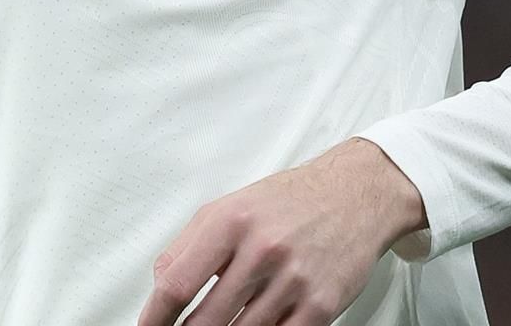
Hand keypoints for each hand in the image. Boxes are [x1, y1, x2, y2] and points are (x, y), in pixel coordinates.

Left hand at [134, 138, 426, 325]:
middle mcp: (262, 250)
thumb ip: (186, 244)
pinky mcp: (321, 306)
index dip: (155, 317)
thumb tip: (160, 286)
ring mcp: (293, 281)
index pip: (176, 284)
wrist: (355, 196)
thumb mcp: (227, 207)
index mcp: (230, 222)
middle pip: (205, 321)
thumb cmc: (289, 201)